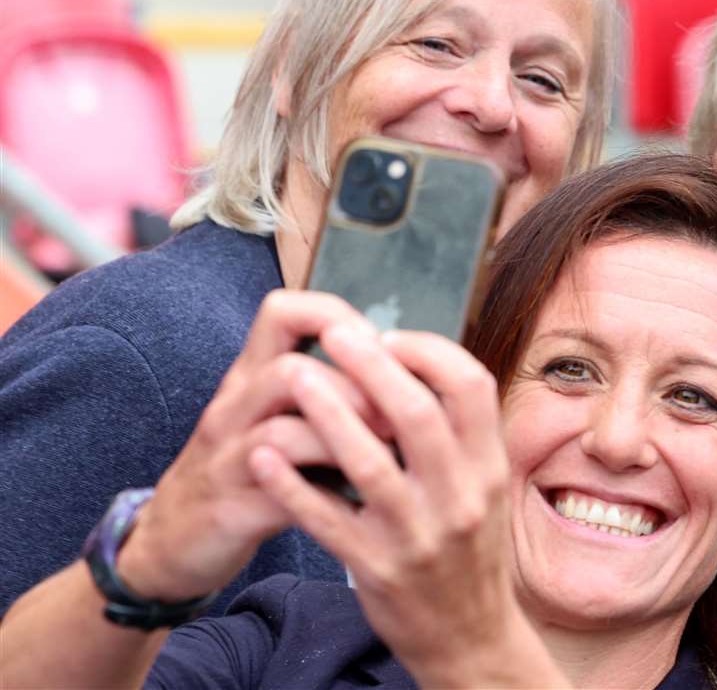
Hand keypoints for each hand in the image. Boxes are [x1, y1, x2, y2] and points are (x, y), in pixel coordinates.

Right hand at [115, 291, 381, 602]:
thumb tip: (408, 374)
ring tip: (388, 448)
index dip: (337, 317)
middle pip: (290, 368)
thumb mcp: (276, 417)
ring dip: (345, 432)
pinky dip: (323, 490)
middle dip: (357, 386)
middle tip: (402, 410)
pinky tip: (357, 496)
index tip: (382, 347)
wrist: (170, 543)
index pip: (282, 312)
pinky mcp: (229, 508)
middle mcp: (235, 407)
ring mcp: (227, 458)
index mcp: (251, 377)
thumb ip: (324, 391)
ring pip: (284, 428)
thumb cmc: (246, 471)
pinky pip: (277, 490)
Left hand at [250, 327, 561, 686]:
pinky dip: (293, 485)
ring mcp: (419, 535)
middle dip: (372, 365)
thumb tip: (419, 367)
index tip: (390, 337)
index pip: (471, 385)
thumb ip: (461, 436)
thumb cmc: (470, 553)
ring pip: (368, 463)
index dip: (429, 351)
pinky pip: (328, 519)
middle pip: (417, 414)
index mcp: (489, 467)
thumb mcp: (485, 490)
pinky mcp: (377, 569)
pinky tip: (265, 455)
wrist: (471, 639)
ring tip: (293, 377)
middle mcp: (461, 497)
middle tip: (335, 333)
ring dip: (327, 414)